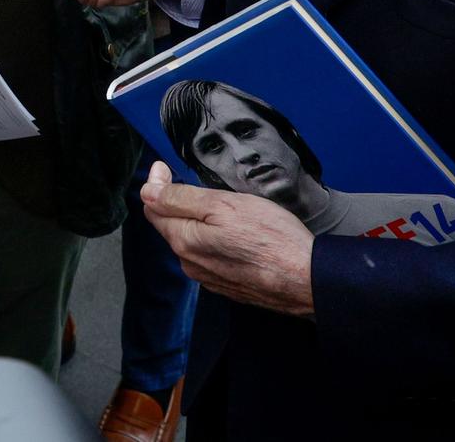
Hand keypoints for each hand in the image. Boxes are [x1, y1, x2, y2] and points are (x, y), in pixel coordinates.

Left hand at [140, 161, 314, 315]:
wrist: (306, 280)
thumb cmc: (271, 239)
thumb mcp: (222, 205)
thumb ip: (180, 198)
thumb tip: (148, 189)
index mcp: (184, 242)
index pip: (153, 209)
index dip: (157, 184)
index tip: (165, 168)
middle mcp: (192, 264)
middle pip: (172, 226)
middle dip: (176, 203)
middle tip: (194, 182)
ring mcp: (211, 277)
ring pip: (192, 241)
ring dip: (197, 222)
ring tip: (219, 206)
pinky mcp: (230, 285)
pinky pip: (212, 256)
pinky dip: (215, 241)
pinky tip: (235, 233)